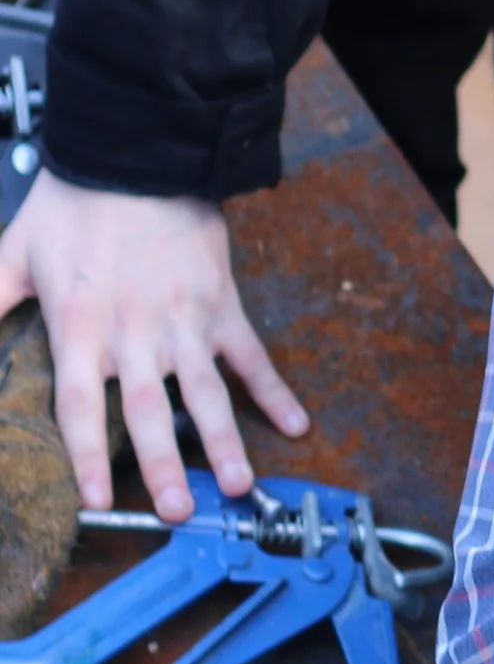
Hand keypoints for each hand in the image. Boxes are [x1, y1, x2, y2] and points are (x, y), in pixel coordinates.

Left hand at [0, 176, 308, 520]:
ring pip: (207, 391)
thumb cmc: (75, 201)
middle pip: (151, 411)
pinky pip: (250, 353)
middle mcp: (135, 333)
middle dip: (165, 465)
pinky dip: (274, 389)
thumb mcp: (14, 253)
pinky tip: (294, 422)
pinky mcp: (219, 302)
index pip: (83, 406)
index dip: (89, 456)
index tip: (98, 499)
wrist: (139, 151)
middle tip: (179, 512)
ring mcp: (184, 320)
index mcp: (81, 326)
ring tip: (237, 484)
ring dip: (225, 440)